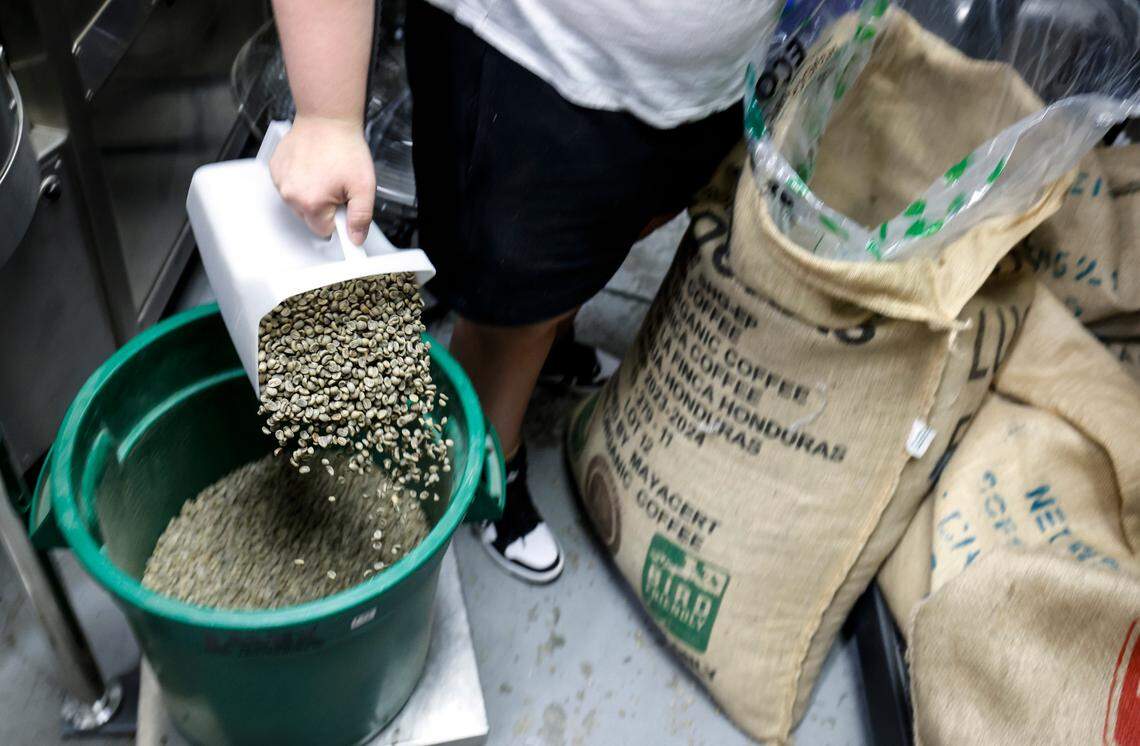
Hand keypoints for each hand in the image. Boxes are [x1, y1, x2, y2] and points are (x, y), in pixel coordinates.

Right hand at [269, 116, 375, 244]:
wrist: (327, 118)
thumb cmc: (345, 147)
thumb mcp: (364, 187)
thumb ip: (360, 217)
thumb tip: (355, 239)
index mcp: (311, 203)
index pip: (324, 230)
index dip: (338, 219)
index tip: (343, 206)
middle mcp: (291, 195)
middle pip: (310, 217)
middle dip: (325, 206)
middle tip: (337, 185)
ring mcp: (280, 181)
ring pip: (299, 202)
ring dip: (312, 193)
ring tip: (325, 172)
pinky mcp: (275, 169)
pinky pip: (289, 186)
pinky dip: (300, 180)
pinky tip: (312, 166)